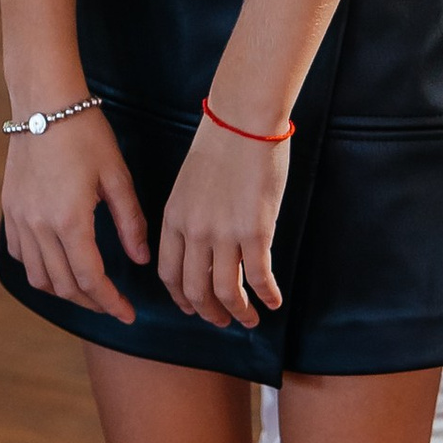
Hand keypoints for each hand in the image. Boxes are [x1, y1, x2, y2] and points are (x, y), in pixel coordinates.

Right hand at [1, 104, 148, 323]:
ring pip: (38, 276)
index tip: (128, 315)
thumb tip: (140, 259)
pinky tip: (57, 264)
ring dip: (64, 290)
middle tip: (113, 305)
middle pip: (64, 285)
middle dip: (91, 302)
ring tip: (87, 290)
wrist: (44, 102)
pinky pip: (20, 254)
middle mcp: (39, 226)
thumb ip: (130, 222)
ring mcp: (19, 219)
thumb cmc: (86, 133)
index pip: (91, 280)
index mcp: (70, 220)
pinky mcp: (9, 209)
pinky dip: (39, 269)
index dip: (111, 303)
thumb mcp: (117, 176)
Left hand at [156, 115, 288, 330]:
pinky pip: (258, 276)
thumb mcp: (189, 185)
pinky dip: (266, 295)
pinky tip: (274, 301)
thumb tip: (205, 246)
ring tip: (250, 320)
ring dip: (239, 312)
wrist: (243, 121)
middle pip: (195, 289)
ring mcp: (223, 234)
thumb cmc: (220, 145)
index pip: (169, 273)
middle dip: (209, 313)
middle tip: (223, 322)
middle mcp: (193, 232)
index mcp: (173, 218)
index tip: (193, 307)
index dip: (181, 297)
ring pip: (226, 290)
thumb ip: (191, 217)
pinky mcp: (255, 231)